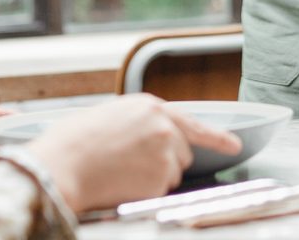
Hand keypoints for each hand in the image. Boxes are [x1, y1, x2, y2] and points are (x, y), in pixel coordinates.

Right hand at [26, 94, 241, 212]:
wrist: (64, 164)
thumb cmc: (76, 141)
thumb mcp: (111, 115)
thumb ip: (139, 122)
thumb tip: (148, 137)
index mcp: (150, 106)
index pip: (192, 122)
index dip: (216, 137)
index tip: (234, 145)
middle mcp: (164, 126)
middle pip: (181, 153)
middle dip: (165, 161)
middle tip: (132, 164)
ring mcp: (165, 152)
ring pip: (171, 174)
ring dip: (154, 178)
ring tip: (121, 171)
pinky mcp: (161, 178)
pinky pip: (161, 192)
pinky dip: (146, 193)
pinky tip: (123, 183)